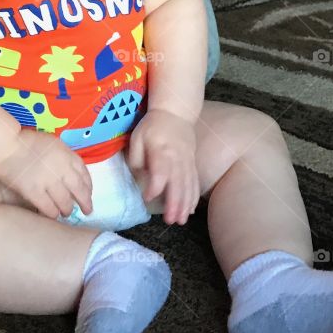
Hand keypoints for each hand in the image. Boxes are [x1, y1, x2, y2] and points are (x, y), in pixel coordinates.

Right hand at [0, 130, 92, 220]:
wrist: (4, 145)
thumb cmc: (25, 141)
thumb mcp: (52, 143)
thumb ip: (64, 156)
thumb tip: (72, 172)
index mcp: (66, 154)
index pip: (84, 173)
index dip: (88, 185)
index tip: (88, 193)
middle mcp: (61, 169)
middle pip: (79, 190)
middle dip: (85, 202)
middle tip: (87, 210)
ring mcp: (48, 181)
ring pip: (65, 202)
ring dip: (67, 209)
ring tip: (66, 213)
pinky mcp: (34, 192)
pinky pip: (48, 208)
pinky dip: (52, 214)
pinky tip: (52, 216)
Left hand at [127, 108, 198, 225]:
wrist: (176, 111)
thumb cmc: (152, 126)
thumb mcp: (137, 138)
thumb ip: (137, 160)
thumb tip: (142, 179)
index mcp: (161, 150)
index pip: (160, 171)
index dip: (155, 186)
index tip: (147, 198)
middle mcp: (177, 157)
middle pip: (178, 182)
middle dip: (175, 203)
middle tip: (170, 221)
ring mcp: (188, 161)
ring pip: (188, 184)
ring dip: (185, 204)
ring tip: (180, 220)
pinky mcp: (192, 163)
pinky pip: (195, 182)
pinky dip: (193, 197)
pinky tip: (189, 210)